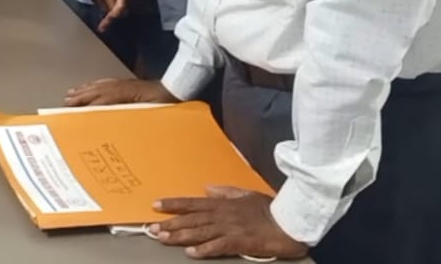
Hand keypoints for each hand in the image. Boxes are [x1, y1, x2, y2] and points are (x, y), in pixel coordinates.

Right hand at [64, 78, 176, 106]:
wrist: (180, 89)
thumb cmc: (168, 104)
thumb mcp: (153, 112)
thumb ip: (136, 116)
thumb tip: (118, 121)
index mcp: (129, 93)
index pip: (105, 98)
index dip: (90, 104)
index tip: (75, 111)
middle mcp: (124, 86)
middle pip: (99, 90)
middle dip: (82, 96)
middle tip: (65, 102)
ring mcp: (126, 83)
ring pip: (101, 85)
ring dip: (85, 89)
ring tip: (71, 94)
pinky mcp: (129, 83)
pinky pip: (108, 82)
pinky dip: (96, 84)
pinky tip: (90, 87)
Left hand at [150, 188, 308, 260]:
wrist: (289, 220)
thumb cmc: (269, 208)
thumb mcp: (246, 194)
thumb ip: (225, 191)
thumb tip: (207, 188)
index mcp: (223, 203)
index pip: (193, 202)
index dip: (174, 204)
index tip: (156, 205)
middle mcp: (223, 214)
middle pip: (192, 219)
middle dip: (171, 223)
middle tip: (151, 228)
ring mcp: (231, 228)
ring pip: (200, 232)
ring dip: (180, 236)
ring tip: (163, 238)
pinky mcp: (240, 242)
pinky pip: (219, 246)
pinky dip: (205, 249)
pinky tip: (191, 253)